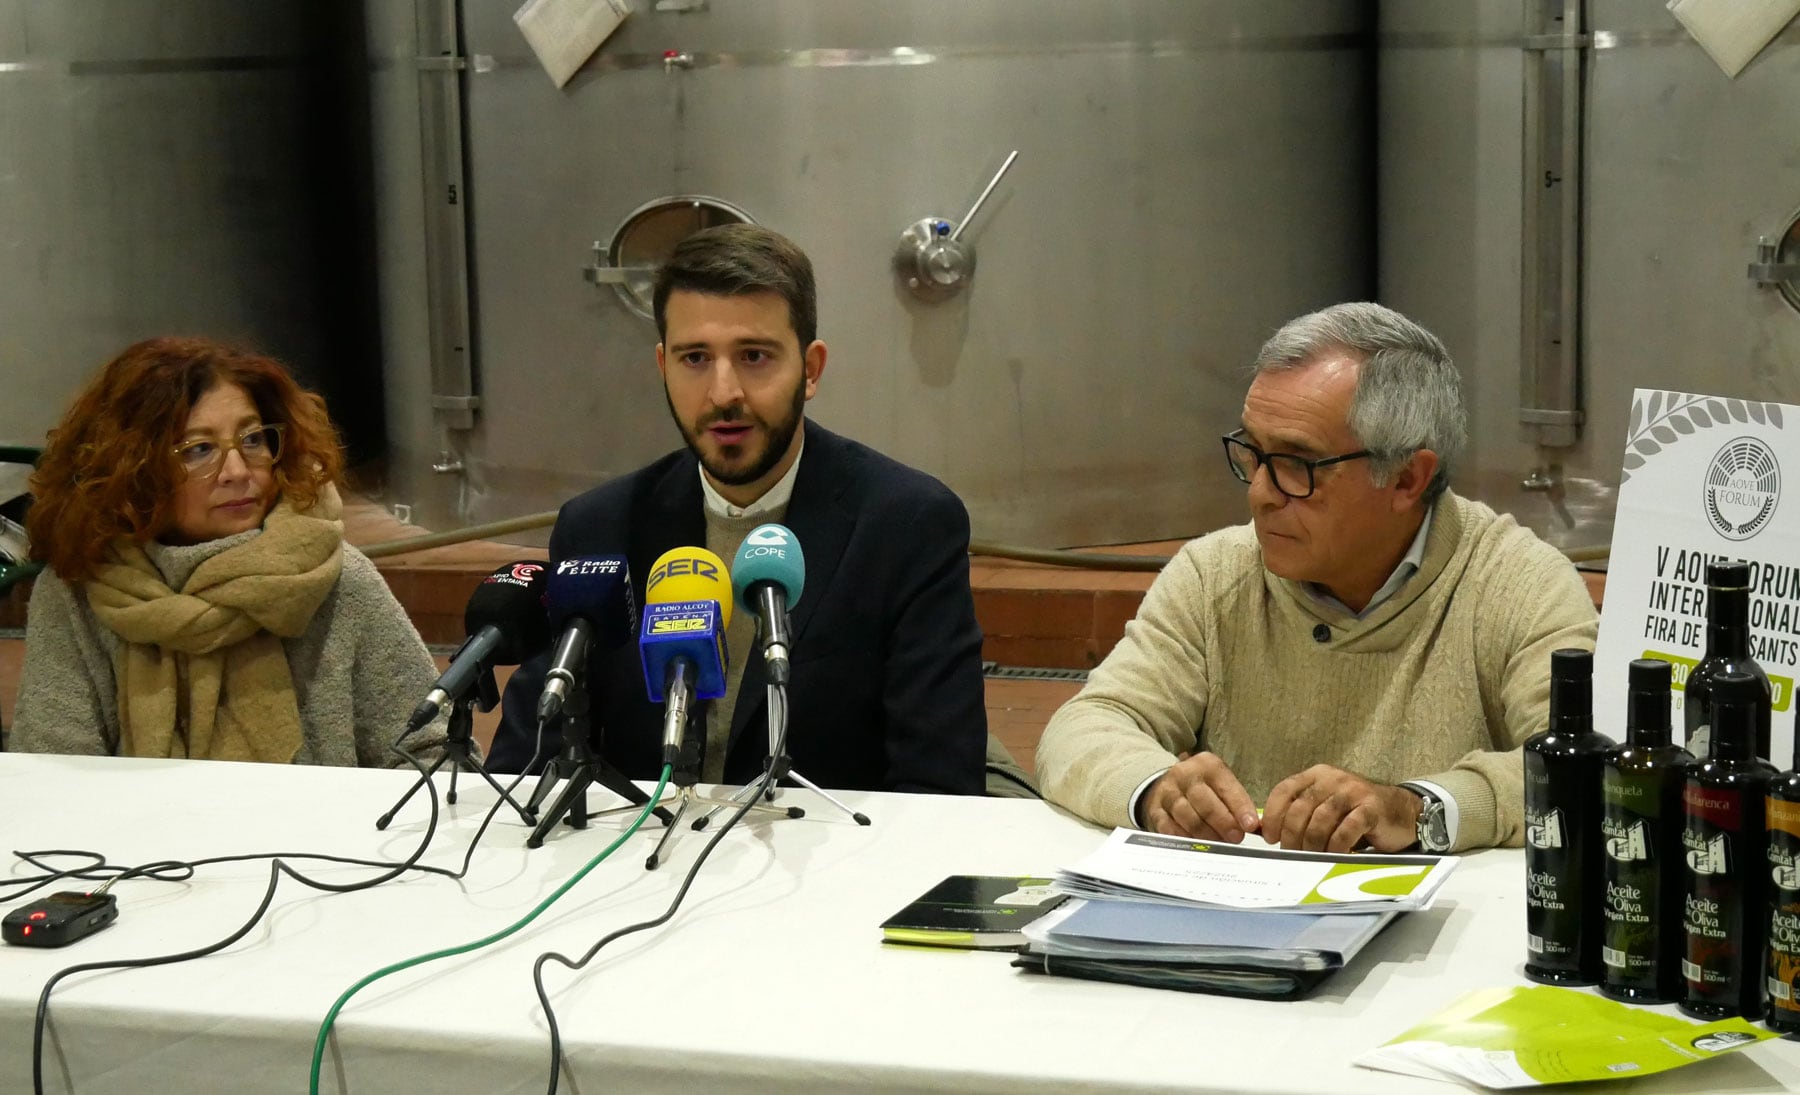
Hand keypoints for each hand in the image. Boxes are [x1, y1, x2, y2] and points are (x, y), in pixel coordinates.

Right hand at [1138, 752, 1260, 841]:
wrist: (1168, 782)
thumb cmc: (1203, 787)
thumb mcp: (1222, 784)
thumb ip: (1237, 803)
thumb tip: (1255, 827)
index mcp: (1207, 765)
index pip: (1226, 788)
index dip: (1239, 808)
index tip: (1250, 825)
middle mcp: (1185, 775)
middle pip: (1205, 803)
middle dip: (1223, 823)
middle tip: (1235, 838)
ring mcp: (1167, 792)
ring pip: (1187, 817)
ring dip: (1206, 834)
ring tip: (1218, 843)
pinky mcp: (1155, 809)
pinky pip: (1169, 827)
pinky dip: (1184, 838)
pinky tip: (1196, 845)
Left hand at [1261, 766, 1421, 852]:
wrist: (1401, 812)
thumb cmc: (1357, 813)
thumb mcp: (1325, 807)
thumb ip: (1301, 813)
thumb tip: (1267, 831)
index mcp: (1317, 775)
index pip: (1285, 790)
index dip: (1273, 816)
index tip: (1270, 838)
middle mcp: (1332, 778)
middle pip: (1300, 809)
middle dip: (1291, 836)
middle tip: (1291, 855)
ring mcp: (1352, 791)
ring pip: (1320, 821)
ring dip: (1311, 845)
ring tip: (1311, 859)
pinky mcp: (1370, 808)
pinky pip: (1344, 831)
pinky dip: (1335, 847)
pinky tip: (1333, 856)